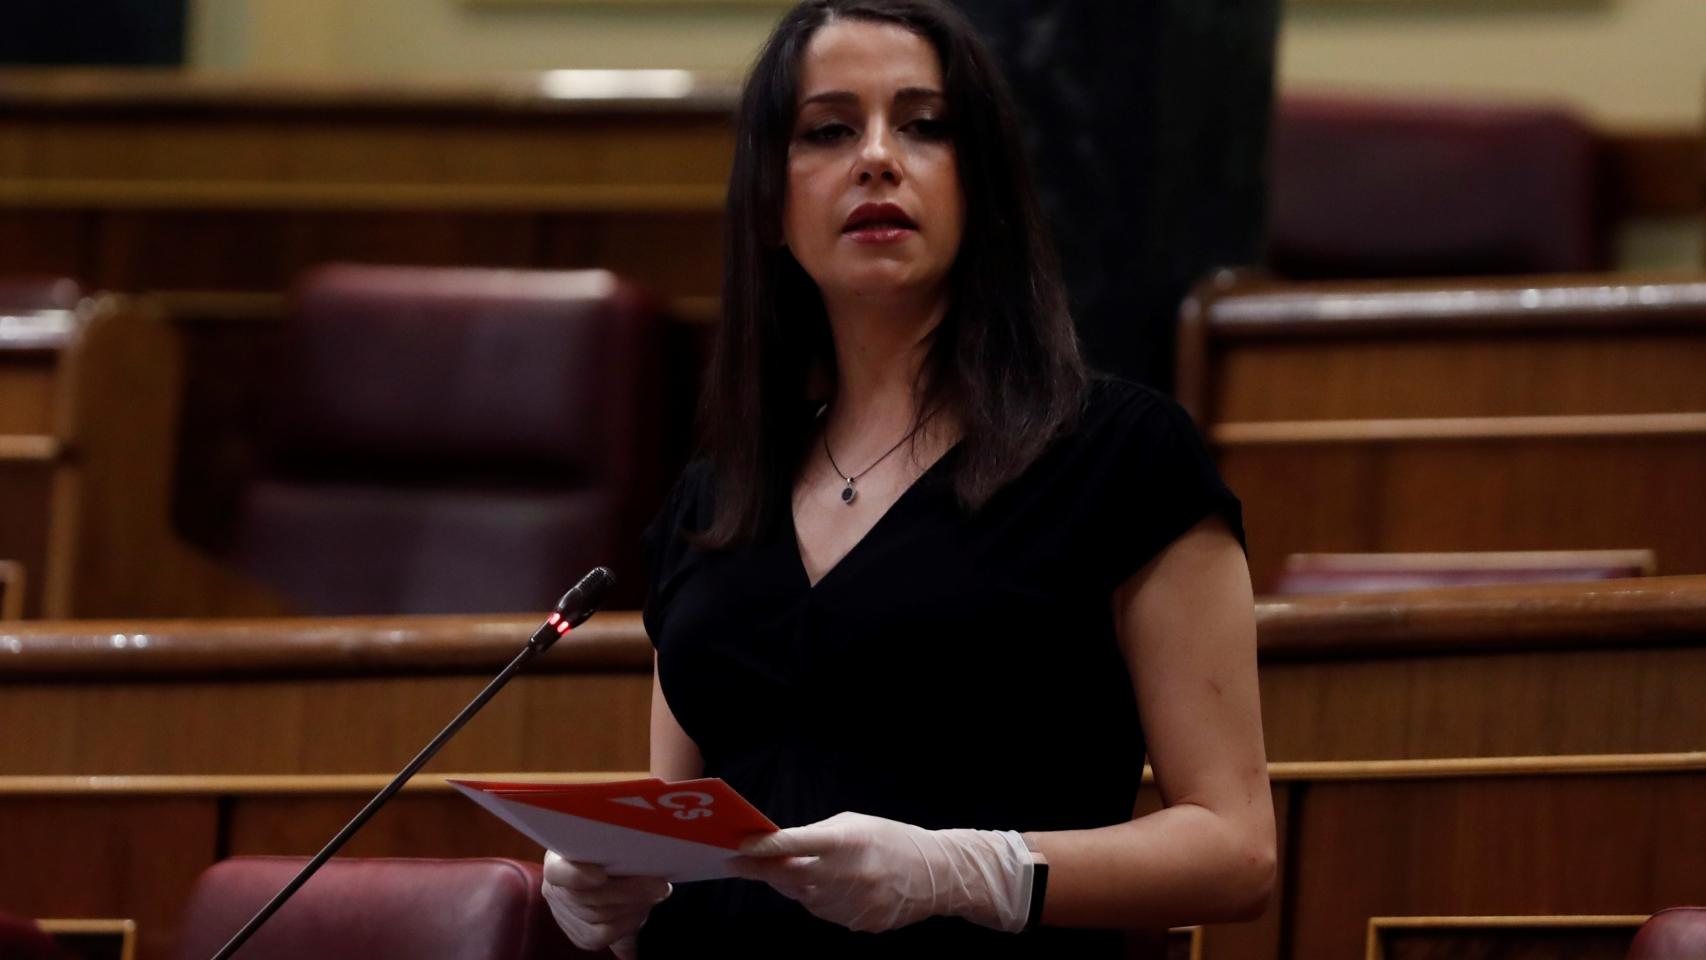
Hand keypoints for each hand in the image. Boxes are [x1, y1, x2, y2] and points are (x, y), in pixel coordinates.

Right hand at [541, 850, 672, 958]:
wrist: (612, 880)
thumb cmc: (611, 852)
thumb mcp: (609, 841)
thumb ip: (615, 844)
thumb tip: (638, 846)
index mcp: (557, 859)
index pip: (557, 871)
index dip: (576, 875)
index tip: (601, 874)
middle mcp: (555, 889)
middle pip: (588, 897)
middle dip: (628, 890)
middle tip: (659, 883)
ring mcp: (565, 916)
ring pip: (600, 916)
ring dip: (634, 903)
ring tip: (657, 891)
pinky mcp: (582, 936)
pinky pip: (607, 933)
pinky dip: (630, 921)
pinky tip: (643, 908)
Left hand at [731, 811, 1031, 933]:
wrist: (935, 875)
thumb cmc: (890, 840)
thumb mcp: (854, 824)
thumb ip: (816, 836)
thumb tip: (777, 847)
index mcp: (846, 842)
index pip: (793, 844)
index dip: (762, 847)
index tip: (736, 846)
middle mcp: (845, 875)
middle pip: (786, 876)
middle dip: (760, 869)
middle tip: (738, 861)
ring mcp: (850, 903)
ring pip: (800, 896)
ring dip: (788, 883)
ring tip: (784, 869)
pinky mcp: (855, 922)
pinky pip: (821, 910)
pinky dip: (814, 897)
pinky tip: (822, 886)